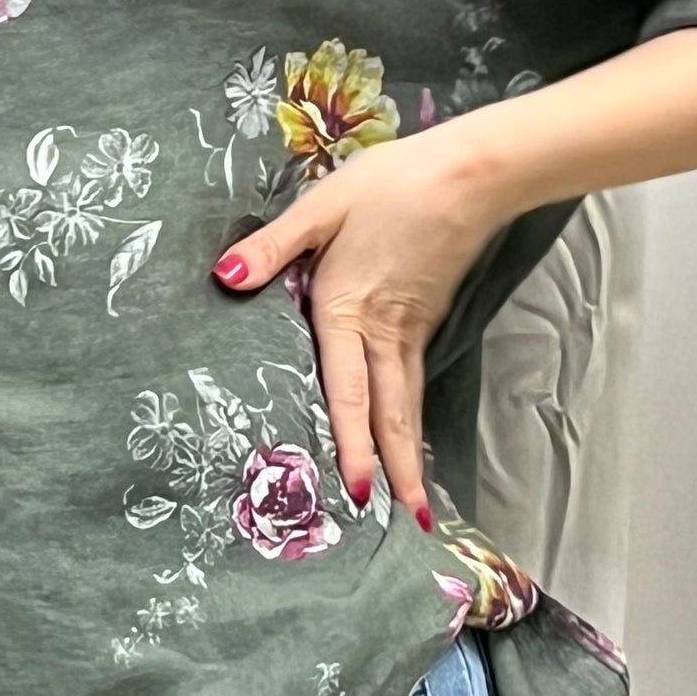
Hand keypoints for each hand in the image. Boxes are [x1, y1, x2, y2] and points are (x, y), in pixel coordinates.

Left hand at [210, 128, 500, 525]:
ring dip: (410, 455)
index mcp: (349, 309)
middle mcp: (384, 332)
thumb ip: (273, 246)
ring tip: (414, 501)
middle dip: (397, 471)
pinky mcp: (426, 318)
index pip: (348, 390)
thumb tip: (225, 277)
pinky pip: (415, 382)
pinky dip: (412, 419)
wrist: (471, 172)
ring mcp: (412, 329)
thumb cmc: (391, 184)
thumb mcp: (322, 207)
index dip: (351, 442)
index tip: (356, 491)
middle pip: (393, 414)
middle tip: (406, 522)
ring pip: (409, 404)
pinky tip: (407, 435)